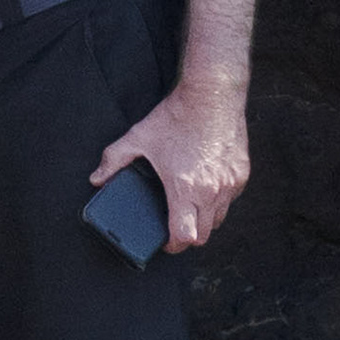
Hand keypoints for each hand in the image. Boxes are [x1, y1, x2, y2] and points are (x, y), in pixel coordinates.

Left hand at [92, 73, 250, 252]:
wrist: (213, 94)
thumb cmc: (177, 116)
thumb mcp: (139, 137)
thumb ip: (114, 160)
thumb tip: (97, 178)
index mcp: (186, 188)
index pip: (185, 237)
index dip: (173, 245)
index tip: (165, 242)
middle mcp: (212, 191)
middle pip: (204, 236)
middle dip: (188, 236)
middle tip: (174, 227)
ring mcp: (230, 184)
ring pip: (219, 219)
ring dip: (204, 220)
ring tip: (188, 207)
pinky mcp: (242, 174)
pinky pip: (230, 200)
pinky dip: (218, 201)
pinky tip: (204, 187)